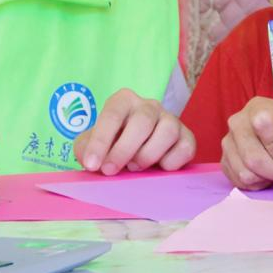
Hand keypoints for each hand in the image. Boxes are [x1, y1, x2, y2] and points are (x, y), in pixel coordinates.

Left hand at [73, 88, 194, 174]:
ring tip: (135, 168)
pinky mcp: (187, 137)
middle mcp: (149, 106)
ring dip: (148, 155)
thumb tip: (89, 158)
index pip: (113, 114)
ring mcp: (171, 120)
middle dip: (124, 150)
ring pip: (168, 131)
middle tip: (110, 171)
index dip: (101, 140)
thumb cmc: (113, 145)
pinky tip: (159, 168)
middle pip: (143, 121)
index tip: (92, 164)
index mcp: (124, 101)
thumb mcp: (92, 145)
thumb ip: (85, 149)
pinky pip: (185, 147)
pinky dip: (171, 162)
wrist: (138, 152)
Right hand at [219, 97, 272, 188]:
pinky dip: (256, 183)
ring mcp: (228, 142)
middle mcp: (237, 122)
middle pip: (251, 156)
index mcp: (258, 107)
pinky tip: (264, 174)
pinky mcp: (225, 162)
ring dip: (265, 178)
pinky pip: (239, 181)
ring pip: (245, 173)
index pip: (261, 123)